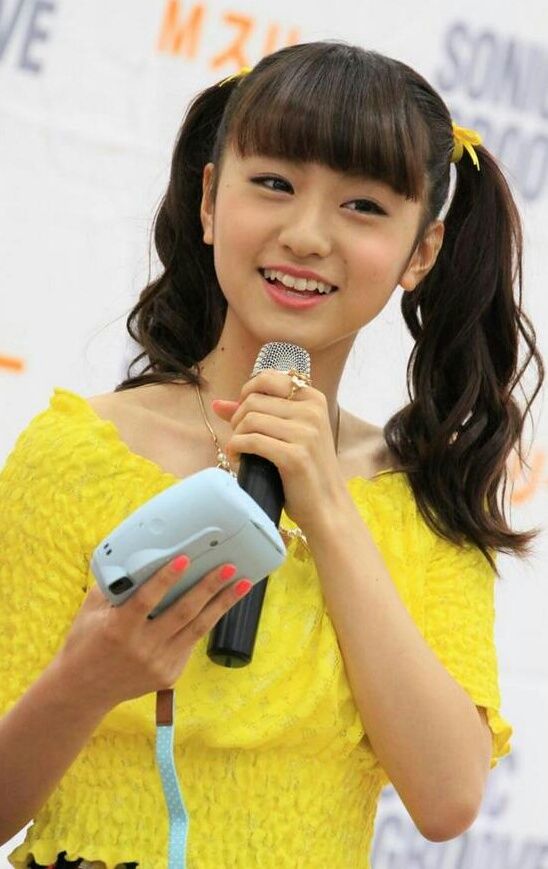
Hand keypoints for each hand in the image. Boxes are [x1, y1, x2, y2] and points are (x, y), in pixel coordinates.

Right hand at [55, 557, 252, 710]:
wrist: (84, 690)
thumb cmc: (85, 643)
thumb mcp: (91, 611)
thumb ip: (113, 586)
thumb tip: (135, 555)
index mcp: (118, 629)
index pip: (146, 600)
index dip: (165, 579)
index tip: (184, 559)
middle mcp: (142, 648)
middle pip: (182, 613)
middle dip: (209, 587)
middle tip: (228, 567)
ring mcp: (158, 664)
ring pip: (197, 628)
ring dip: (222, 603)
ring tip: (242, 583)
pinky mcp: (170, 674)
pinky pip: (192, 642)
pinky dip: (208, 620)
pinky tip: (223, 602)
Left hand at [212, 369, 347, 534]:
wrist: (327, 506)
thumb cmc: (306, 470)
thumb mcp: (287, 434)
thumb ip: (257, 414)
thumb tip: (218, 404)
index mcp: (313, 399)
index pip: (268, 379)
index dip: (247, 393)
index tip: (244, 413)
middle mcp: (312, 411)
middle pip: (254, 399)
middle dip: (238, 418)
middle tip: (239, 437)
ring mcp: (306, 433)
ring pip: (250, 419)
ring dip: (236, 435)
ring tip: (239, 450)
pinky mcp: (295, 456)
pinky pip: (251, 441)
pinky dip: (236, 448)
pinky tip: (237, 458)